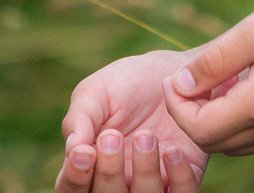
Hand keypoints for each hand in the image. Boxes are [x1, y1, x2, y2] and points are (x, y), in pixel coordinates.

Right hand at [55, 49, 207, 190]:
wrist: (170, 73)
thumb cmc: (124, 84)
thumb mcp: (94, 93)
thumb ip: (79, 120)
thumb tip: (72, 149)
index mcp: (89, 167)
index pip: (71, 190)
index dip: (75, 178)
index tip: (85, 152)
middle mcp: (118, 182)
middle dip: (108, 173)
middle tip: (113, 137)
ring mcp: (150, 184)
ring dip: (144, 173)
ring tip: (146, 136)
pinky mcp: (182, 178)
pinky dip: (178, 178)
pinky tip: (172, 149)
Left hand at [161, 0, 253, 156]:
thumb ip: (215, 61)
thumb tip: (181, 84)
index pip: (199, 130)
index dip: (177, 107)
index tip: (176, 77)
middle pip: (215, 143)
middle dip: (193, 114)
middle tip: (192, 78)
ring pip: (237, 144)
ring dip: (217, 120)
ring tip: (219, 81)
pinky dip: (242, 121)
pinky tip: (247, 87)